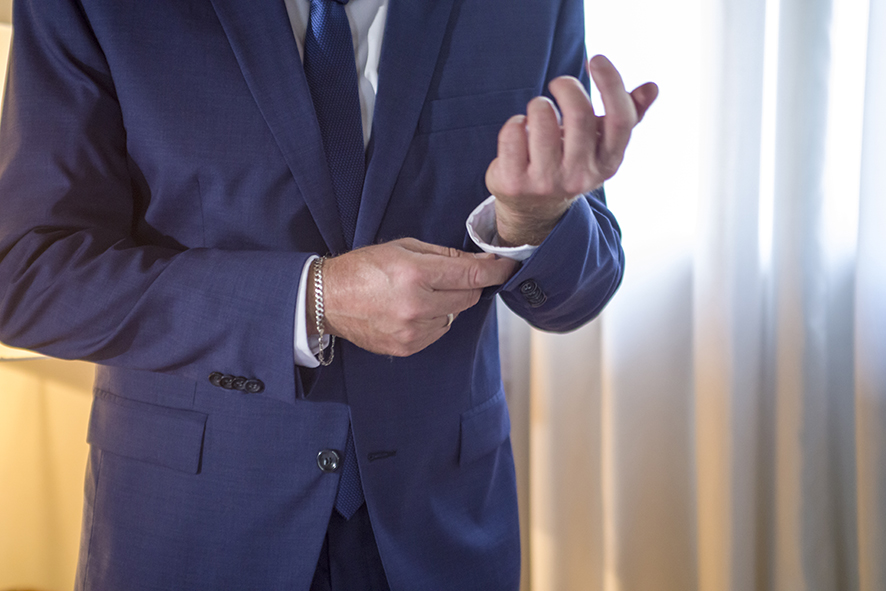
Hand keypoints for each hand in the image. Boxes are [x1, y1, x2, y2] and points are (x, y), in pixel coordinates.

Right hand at [313, 238, 516, 356]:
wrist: (327, 300)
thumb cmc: (363, 269)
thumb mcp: (403, 248)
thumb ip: (444, 255)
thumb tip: (480, 261)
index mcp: (416, 275)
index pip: (472, 275)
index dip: (496, 270)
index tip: (508, 266)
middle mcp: (417, 306)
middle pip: (469, 296)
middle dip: (467, 284)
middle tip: (449, 275)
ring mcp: (413, 331)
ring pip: (455, 316)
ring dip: (448, 304)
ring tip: (420, 293)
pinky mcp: (408, 348)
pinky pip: (439, 332)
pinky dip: (434, 320)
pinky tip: (411, 310)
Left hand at [485, 55, 657, 245]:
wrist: (534, 208)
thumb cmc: (570, 162)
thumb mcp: (600, 145)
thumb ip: (627, 115)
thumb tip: (652, 87)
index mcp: (608, 163)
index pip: (620, 120)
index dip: (612, 84)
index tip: (596, 59)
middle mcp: (580, 176)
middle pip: (579, 114)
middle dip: (567, 87)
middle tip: (559, 84)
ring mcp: (546, 182)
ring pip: (542, 117)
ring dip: (538, 104)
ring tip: (539, 113)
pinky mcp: (514, 182)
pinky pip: (513, 132)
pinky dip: (515, 122)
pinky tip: (520, 132)